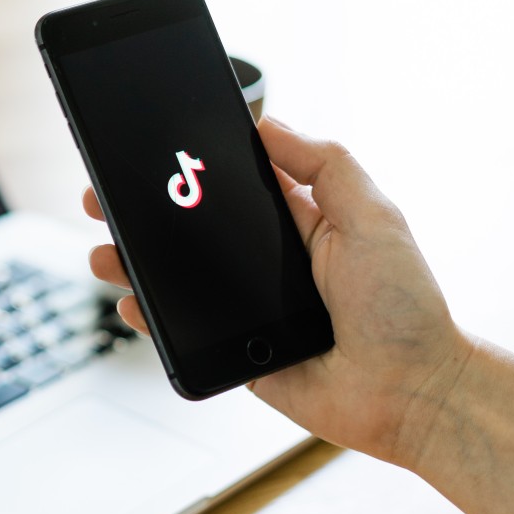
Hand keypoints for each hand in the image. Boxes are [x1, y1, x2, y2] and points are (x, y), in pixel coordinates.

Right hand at [84, 116, 471, 466]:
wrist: (411, 391)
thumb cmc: (402, 304)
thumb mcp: (372, 214)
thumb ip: (324, 164)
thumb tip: (267, 122)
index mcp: (297, 221)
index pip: (230, 185)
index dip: (190, 167)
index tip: (149, 151)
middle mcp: (266, 261)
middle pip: (192, 230)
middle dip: (144, 213)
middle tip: (102, 198)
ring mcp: (247, 307)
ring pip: (179, 279)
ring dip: (135, 262)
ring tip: (103, 250)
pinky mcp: (236, 350)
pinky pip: (184, 330)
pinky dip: (151, 317)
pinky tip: (129, 300)